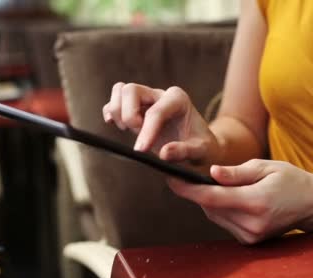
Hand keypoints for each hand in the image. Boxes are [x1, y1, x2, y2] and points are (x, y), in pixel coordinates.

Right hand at [102, 82, 218, 165]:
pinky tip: (113, 124)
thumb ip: (185, 151)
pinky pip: (115, 100)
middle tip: (134, 133)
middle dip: (128, 114)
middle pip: (132, 90)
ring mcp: (147, 99)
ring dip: (118, 111)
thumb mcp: (201, 152)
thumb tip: (164, 153)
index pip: (156, 111)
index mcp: (179, 100)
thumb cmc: (201, 148)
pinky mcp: (135, 109)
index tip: (141, 150)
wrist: (198, 148)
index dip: (146, 131)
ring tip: (128, 129)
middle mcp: (160, 95)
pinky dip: (110, 111)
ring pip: (121, 90)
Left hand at [166, 159, 312, 243]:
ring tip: (215, 185)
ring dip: (210, 201)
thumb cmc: (292, 180)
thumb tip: (211, 174)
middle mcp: (252, 223)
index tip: (170, 179)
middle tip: (189, 176)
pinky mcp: (250, 241)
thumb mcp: (266, 167)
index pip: (211, 197)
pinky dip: (222, 210)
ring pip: (215, 216)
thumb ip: (237, 173)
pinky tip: (231, 199)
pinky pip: (225, 223)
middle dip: (198, 192)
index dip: (187, 189)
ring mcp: (251, 236)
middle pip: (210, 208)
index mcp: (256, 202)